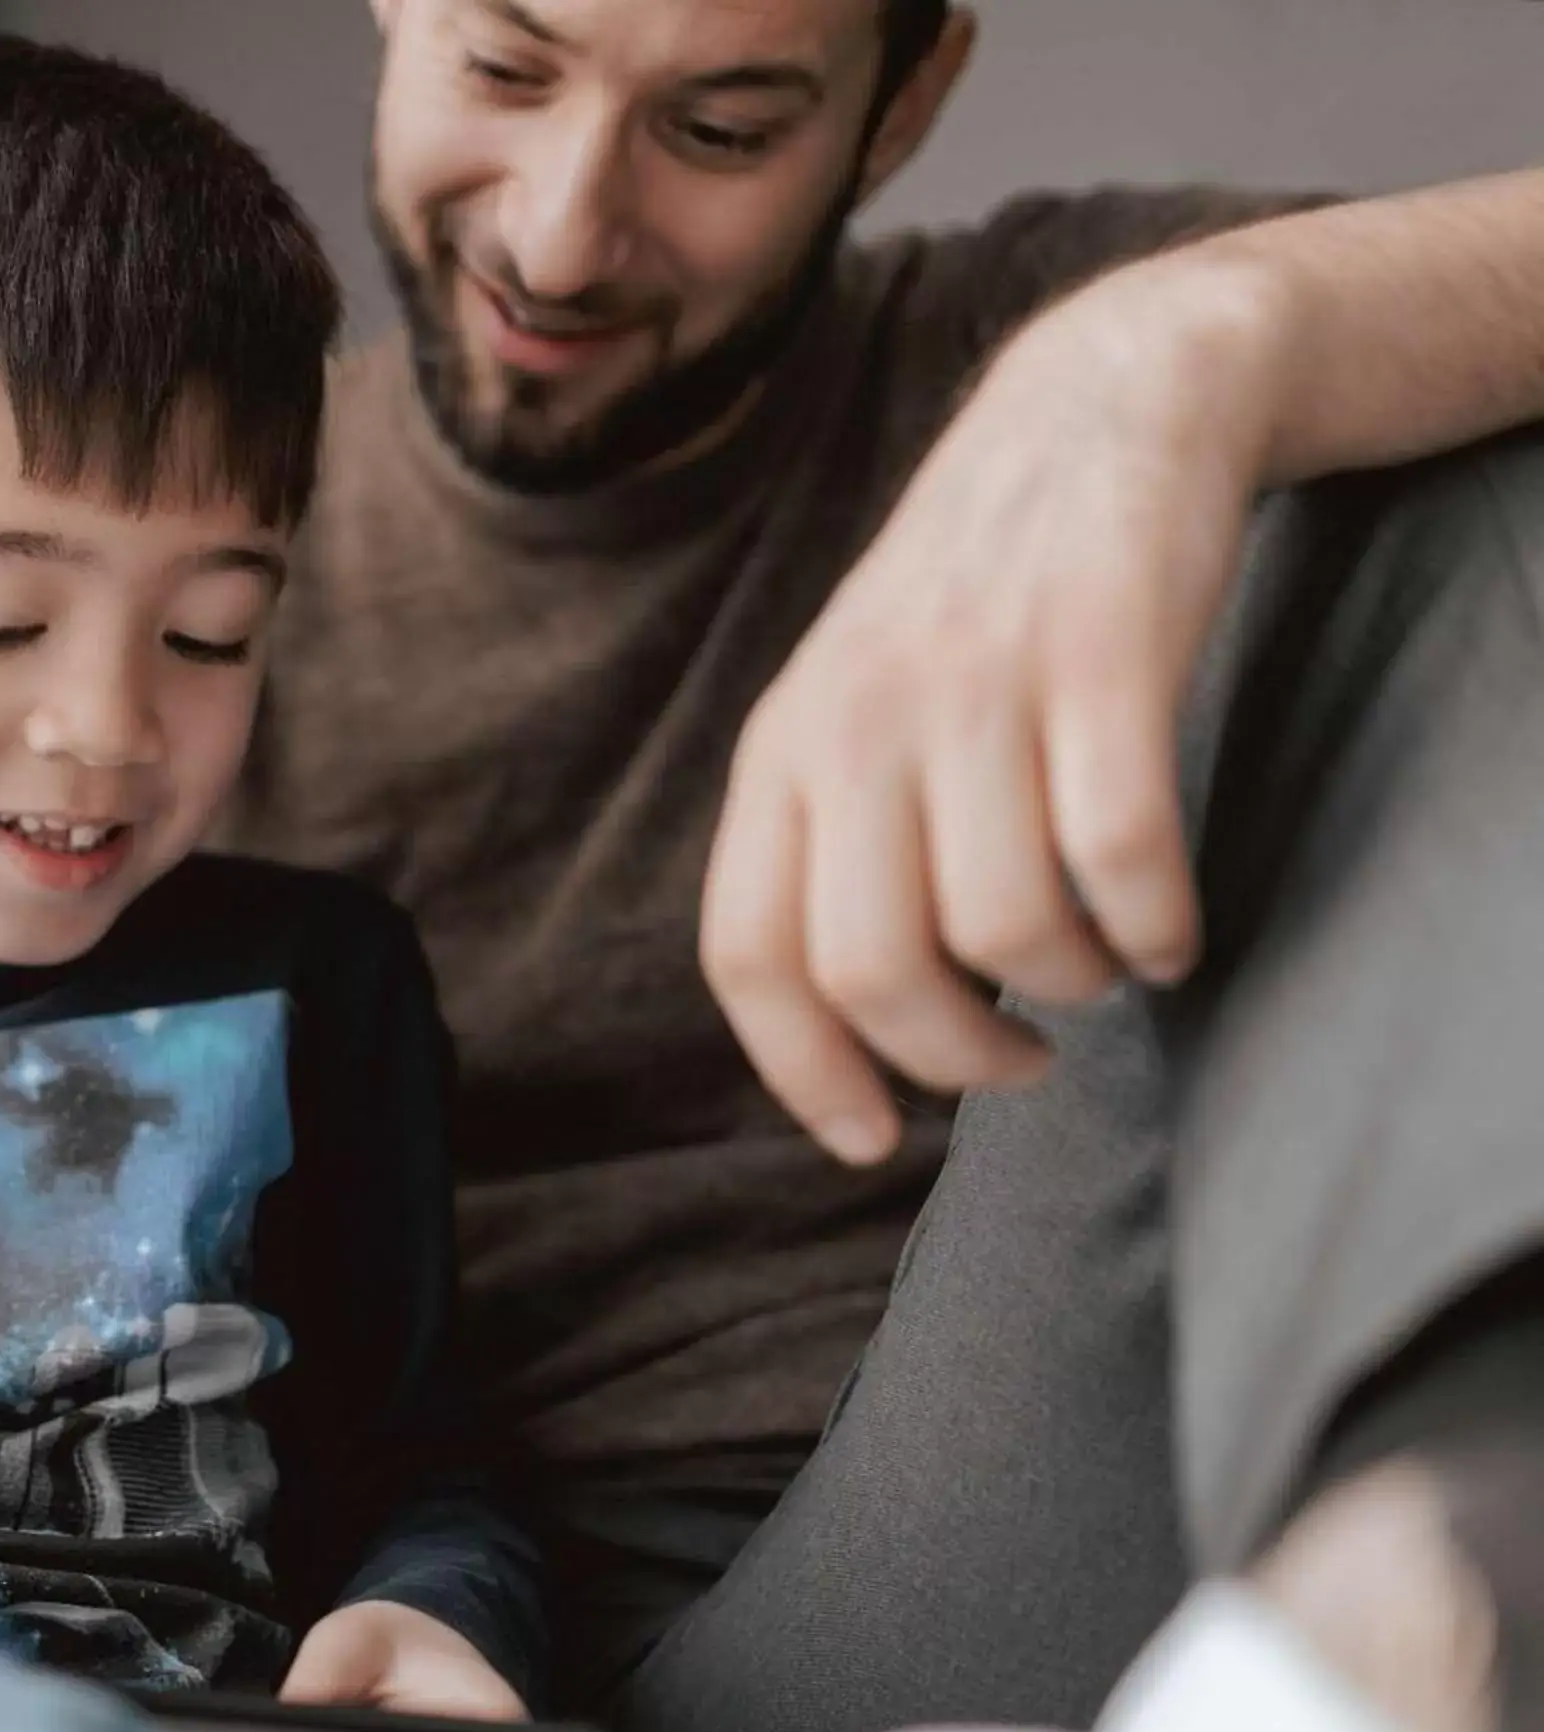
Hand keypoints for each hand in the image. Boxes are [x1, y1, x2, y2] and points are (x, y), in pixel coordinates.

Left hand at [700, 266, 1281, 1164]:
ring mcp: (978, 685)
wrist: (1093, 407)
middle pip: (869, 967)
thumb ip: (830, 848)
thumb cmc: (970, 610)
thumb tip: (845, 1036)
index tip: (872, 1142)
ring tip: (1099, 967)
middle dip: (951, 1054)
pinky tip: (1166, 929)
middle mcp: (857, 723)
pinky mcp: (1101, 654)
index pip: (747, 957)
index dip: (804, 1074)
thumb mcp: (850, 712)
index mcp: (781, 752)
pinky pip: (1119, 851)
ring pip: (1002, 925)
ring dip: (1068, 986)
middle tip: (1016, 1058)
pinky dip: (1153, 926)